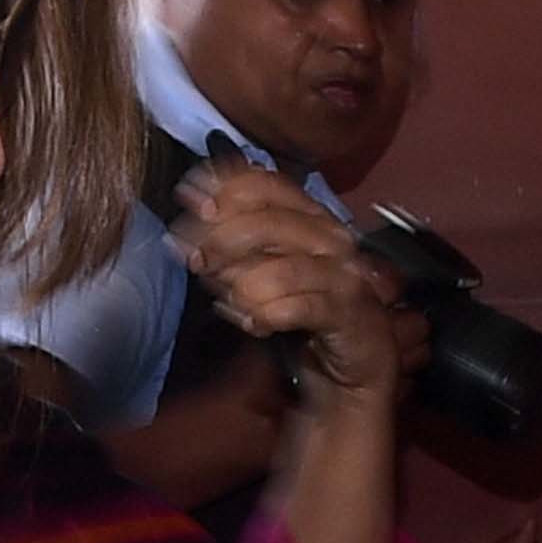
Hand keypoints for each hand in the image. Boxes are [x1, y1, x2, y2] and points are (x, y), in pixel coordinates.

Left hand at [172, 168, 402, 396]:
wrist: (355, 357)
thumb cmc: (305, 307)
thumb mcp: (263, 269)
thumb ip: (231, 245)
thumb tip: (187, 222)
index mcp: (309, 215)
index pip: (265, 185)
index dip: (223, 190)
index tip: (190, 202)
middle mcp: (328, 236)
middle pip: (266, 222)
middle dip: (221, 240)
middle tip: (197, 261)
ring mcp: (341, 272)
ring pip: (280, 270)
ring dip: (244, 288)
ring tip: (231, 302)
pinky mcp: (346, 310)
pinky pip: (297, 309)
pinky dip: (268, 316)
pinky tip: (256, 325)